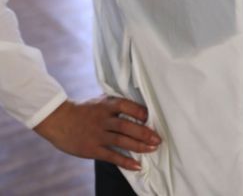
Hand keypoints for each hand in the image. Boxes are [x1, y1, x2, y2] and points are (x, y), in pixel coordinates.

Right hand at [34, 96, 161, 170]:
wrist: (59, 120)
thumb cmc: (83, 110)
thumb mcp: (99, 101)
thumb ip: (115, 103)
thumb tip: (138, 105)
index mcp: (105, 105)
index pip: (126, 106)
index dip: (139, 111)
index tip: (151, 117)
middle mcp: (103, 119)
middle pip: (126, 126)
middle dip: (144, 132)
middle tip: (158, 139)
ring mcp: (97, 135)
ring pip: (122, 141)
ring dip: (139, 146)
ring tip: (153, 149)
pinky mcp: (92, 149)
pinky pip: (112, 156)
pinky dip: (125, 161)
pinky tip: (137, 166)